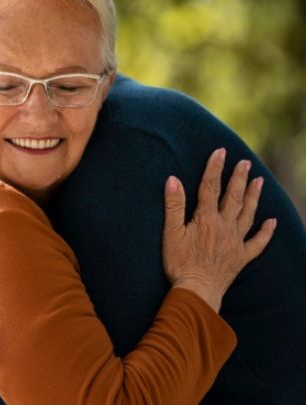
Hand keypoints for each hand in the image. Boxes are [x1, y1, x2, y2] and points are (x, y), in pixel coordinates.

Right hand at [162, 148, 276, 311]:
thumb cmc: (180, 263)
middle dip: (238, 178)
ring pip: (248, 214)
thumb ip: (174, 205)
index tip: (220, 151)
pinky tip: (272, 222)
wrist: (197, 291)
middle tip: (245, 162)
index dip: (215, 168)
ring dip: (253, 197)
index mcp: (206, 218)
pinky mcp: (241, 257)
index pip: (210, 187)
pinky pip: (258, 242)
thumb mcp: (171, 233)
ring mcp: (235, 242)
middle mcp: (224, 226)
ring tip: (259, 181)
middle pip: (233, 197)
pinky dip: (266, 232)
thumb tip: (173, 179)